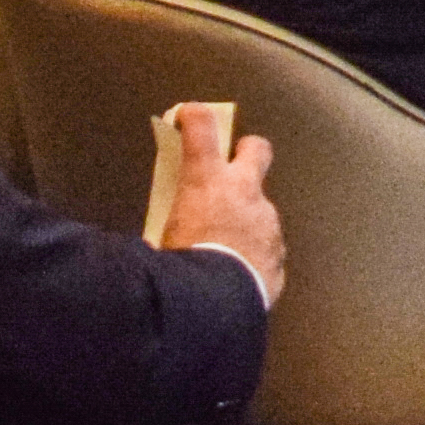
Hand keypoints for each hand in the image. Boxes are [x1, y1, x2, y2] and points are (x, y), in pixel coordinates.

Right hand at [162, 109, 285, 297]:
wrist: (213, 309)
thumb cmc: (176, 269)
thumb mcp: (156, 241)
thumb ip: (158, 229)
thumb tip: (146, 238)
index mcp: (207, 182)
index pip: (201, 129)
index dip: (194, 116)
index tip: (187, 115)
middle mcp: (244, 193)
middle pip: (257, 150)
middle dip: (247, 152)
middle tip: (233, 164)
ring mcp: (267, 223)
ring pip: (262, 208)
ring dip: (246, 218)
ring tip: (225, 247)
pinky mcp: (278, 254)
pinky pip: (266, 248)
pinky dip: (253, 255)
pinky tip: (238, 276)